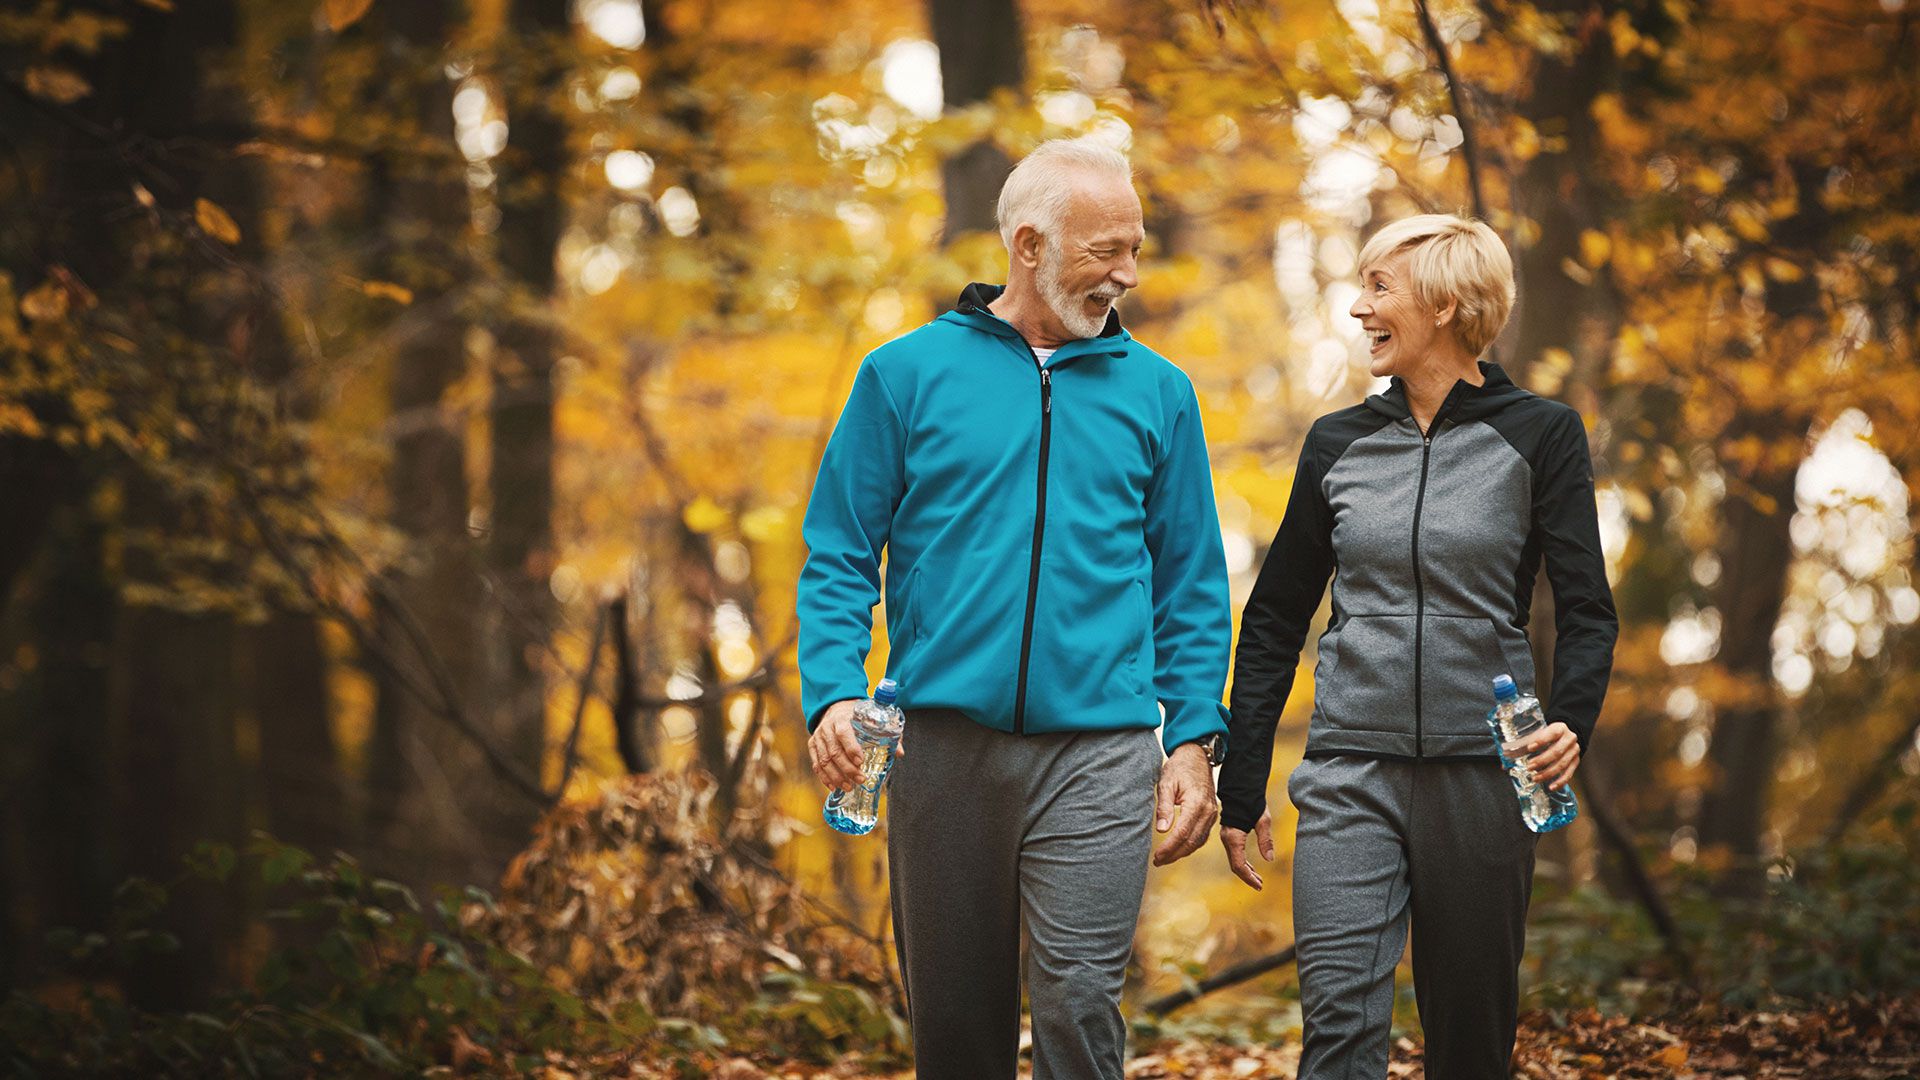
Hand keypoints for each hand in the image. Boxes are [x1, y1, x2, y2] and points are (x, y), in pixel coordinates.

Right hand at [807, 699, 904, 792]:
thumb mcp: (871, 718)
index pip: (844, 733)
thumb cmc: (856, 715)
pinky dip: (824, 777)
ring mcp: (818, 737)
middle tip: (860, 779)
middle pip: (834, 751)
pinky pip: (816, 764)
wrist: (835, 707)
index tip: (861, 762)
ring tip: (849, 787)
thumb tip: (900, 753)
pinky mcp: (813, 745)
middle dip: (847, 768)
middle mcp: (827, 727)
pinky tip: (833, 787)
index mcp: (842, 718)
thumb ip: (886, 734)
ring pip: (824, 760)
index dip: (851, 748)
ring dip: (836, 776)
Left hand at [1152, 742, 1218, 865]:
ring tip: (1165, 858)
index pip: (1182, 833)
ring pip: (1198, 841)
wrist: (1196, 757)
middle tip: (1158, 861)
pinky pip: (1202, 836)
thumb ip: (1164, 807)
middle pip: (1192, 842)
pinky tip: (1178, 849)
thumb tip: (1161, 830)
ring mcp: (1212, 814)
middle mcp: (1208, 811)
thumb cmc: (1179, 768)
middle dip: (1174, 854)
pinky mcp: (1211, 815)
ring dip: (1182, 852)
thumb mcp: (1166, 783)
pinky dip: (1190, 845)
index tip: (1157, 856)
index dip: (1169, 847)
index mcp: (1196, 803)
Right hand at [1220, 809, 1274, 889]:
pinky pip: (1234, 853)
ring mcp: (1227, 837)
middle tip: (1260, 885)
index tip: (1259, 886)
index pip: (1239, 865)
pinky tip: (1251, 867)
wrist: (1239, 787)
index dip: (1249, 878)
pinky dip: (1242, 862)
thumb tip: (1269, 859)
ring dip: (1246, 871)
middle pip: (1235, 865)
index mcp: (1234, 837)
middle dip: (1248, 877)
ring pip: (1234, 860)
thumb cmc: (1252, 801)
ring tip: (1258, 879)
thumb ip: (1265, 840)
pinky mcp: (1229, 834)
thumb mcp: (1263, 820)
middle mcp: (1227, 839)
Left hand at [1519, 721, 1580, 790]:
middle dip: (1542, 761)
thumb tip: (1504, 759)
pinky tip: (1551, 787)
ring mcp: (1574, 751)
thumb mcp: (1539, 734)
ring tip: (1535, 778)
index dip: (1541, 741)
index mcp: (1559, 728)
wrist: (1566, 736)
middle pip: (1557, 751)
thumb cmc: (1548, 735)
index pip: (1552, 733)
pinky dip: (1560, 782)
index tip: (1530, 748)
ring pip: (1562, 764)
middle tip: (1529, 767)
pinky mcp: (1576, 762)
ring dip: (1548, 773)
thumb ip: (1524, 744)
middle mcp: (1569, 739)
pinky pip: (1569, 774)